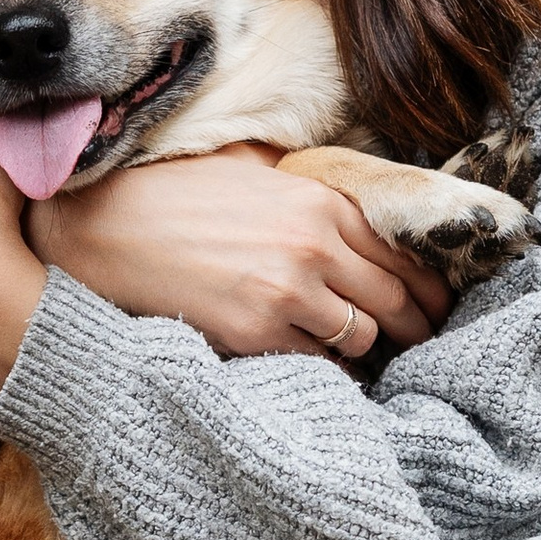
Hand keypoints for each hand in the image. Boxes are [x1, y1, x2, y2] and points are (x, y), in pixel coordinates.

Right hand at [30, 146, 452, 357]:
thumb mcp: (253, 169)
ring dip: (362, 348)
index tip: (435, 305)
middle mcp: (314, 245)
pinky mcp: (257, 333)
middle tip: (418, 341)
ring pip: (363, 338)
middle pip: (396, 301)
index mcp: (321, 202)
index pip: (404, 253)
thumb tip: (349, 221)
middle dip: (413, 326)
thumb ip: (308, 193)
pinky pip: (318, 366)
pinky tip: (316, 365)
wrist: (104, 224)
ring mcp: (288, 292)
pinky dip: (324, 370)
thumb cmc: (175, 192)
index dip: (428, 286)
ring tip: (359, 353)